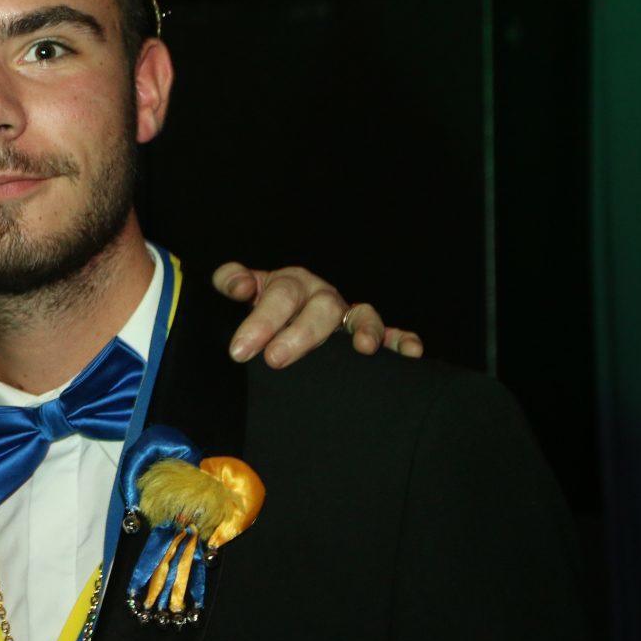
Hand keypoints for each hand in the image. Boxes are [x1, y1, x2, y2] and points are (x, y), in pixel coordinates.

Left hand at [214, 262, 424, 367]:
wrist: (273, 320)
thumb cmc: (257, 306)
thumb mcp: (239, 289)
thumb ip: (231, 281)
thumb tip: (240, 287)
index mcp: (291, 283)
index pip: (279, 296)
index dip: (261, 321)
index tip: (240, 350)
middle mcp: (322, 296)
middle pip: (321, 308)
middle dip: (300, 334)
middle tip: (275, 360)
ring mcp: (347, 315)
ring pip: (362, 316)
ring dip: (366, 330)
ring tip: (363, 349)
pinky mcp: (368, 334)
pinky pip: (392, 334)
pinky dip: (401, 340)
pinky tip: (410, 352)